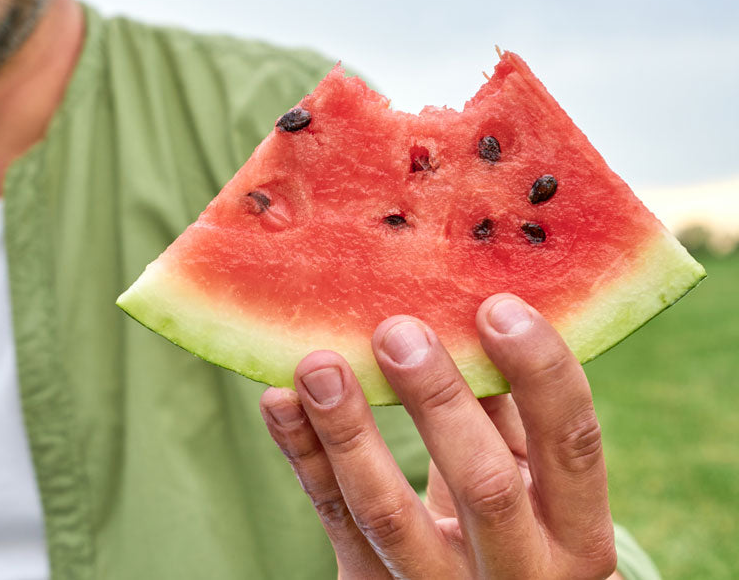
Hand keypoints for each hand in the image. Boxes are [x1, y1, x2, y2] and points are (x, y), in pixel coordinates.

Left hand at [260, 294, 619, 578]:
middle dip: (438, 402)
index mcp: (578, 536)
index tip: (497, 306)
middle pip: (484, 485)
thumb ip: (506, 412)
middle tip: (397, 333)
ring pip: (390, 513)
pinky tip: (281, 404)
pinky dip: (303, 455)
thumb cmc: (511, 528)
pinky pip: (333, 517)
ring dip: (349, 431)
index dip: (542, 373)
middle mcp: (520, 573)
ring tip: (319, 366)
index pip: (573, 445)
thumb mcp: (526, 480)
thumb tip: (469, 311)